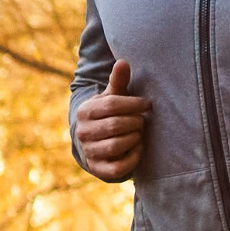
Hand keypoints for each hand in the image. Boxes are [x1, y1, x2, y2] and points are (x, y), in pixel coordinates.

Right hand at [73, 59, 147, 180]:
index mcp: (85, 111)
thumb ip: (118, 81)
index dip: (133, 104)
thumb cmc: (108, 114)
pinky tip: (138, 148)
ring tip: (139, 133)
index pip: (111, 105)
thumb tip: (123, 62)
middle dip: (135, 122)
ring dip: (134, 138)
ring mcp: (89, 152)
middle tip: (142, 120)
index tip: (146, 104)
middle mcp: (83, 132)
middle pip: (115, 125)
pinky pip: (117, 168)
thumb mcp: (111, 97)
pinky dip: (132, 158)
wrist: (93, 141)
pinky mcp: (97, 168)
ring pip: (116, 146)